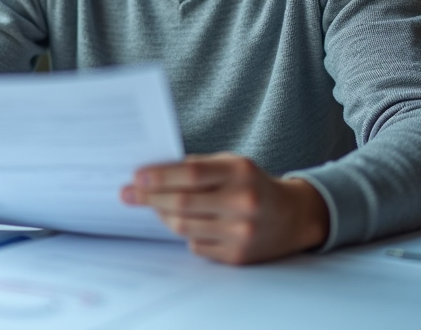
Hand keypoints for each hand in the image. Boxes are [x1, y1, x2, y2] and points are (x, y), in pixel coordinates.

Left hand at [121, 153, 329, 264]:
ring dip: (163, 216)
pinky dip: (186, 233)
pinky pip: (196, 245)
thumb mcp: (232, 164)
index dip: (160, 176)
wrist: (293, 217)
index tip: (136, 177)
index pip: (191, 174)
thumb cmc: (253, 184)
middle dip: (150, 198)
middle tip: (128, 194)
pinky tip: (185, 222)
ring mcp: (241, 233)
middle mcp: (243, 203)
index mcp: (240, 172)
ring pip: (184, 227)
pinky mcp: (238, 256)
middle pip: (183, 203)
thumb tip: (154, 175)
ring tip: (153, 207)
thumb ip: (198, 166)